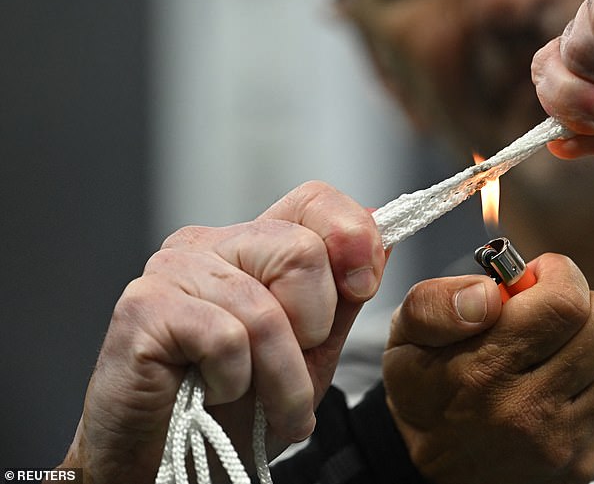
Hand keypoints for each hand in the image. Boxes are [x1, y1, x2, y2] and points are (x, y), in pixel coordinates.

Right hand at [61, 181, 385, 483]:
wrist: (165, 463)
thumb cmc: (233, 406)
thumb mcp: (310, 350)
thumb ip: (344, 295)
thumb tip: (386, 238)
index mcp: (251, 243)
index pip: (314, 199)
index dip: (352, 237)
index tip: (361, 288)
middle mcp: (209, 243)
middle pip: (302, 250)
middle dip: (314, 328)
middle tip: (292, 372)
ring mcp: (172, 270)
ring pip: (266, 310)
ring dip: (283, 381)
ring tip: (276, 411)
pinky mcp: (143, 308)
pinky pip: (225, 339)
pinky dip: (235, 383)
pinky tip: (215, 395)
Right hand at [383, 254, 593, 483]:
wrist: (430, 475)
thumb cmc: (424, 391)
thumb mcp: (406, 339)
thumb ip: (436, 304)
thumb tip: (490, 293)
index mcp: (485, 372)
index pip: (566, 302)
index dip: (558, 273)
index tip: (536, 277)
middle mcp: (530, 412)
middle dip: (584, 301)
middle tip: (552, 309)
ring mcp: (565, 443)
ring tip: (565, 343)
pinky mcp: (587, 462)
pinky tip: (565, 382)